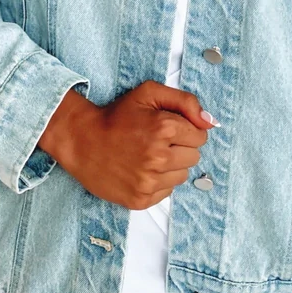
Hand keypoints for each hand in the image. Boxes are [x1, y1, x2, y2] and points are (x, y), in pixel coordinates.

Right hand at [39, 80, 219, 209]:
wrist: (81, 140)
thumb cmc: (117, 115)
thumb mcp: (149, 93)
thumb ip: (185, 102)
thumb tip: (210, 122)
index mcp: (163, 127)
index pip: (200, 136)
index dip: (186, 129)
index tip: (168, 128)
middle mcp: (158, 156)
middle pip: (194, 157)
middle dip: (181, 147)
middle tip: (157, 141)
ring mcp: (149, 180)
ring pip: (183, 175)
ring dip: (171, 166)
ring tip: (148, 156)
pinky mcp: (140, 199)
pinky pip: (167, 192)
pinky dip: (159, 182)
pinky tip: (141, 170)